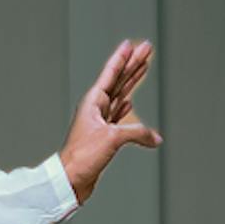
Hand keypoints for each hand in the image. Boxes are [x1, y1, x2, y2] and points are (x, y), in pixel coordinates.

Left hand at [59, 39, 159, 203]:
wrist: (70, 179)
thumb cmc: (82, 157)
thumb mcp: (112, 138)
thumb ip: (137, 133)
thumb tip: (154, 138)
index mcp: (93, 103)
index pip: (111, 74)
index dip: (121, 58)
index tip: (130, 44)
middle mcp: (95, 109)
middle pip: (119, 81)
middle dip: (133, 64)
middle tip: (146, 49)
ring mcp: (99, 122)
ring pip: (120, 95)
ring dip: (132, 81)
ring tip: (143, 67)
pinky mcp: (102, 136)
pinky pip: (118, 116)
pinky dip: (125, 107)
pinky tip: (129, 102)